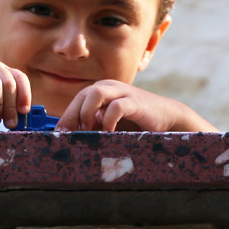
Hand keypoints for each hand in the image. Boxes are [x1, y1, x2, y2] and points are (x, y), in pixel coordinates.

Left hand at [55, 80, 217, 132]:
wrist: (167, 117)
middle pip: (82, 95)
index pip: (76, 102)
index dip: (67, 119)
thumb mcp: (111, 123)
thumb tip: (71, 140)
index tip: (60, 138)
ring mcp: (122, 92)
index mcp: (101, 92)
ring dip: (88, 114)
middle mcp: (109, 88)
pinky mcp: (135, 102)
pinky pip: (116, 106)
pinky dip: (109, 120)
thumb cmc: (136, 123)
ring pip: (95, 93)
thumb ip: (95, 126)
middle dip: (73, 117)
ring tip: (90, 132)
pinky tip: (110, 133)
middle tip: (72, 137)